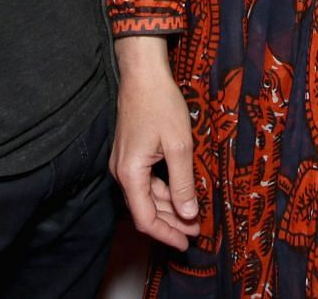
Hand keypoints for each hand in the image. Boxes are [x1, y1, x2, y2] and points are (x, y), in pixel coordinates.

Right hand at [111, 37, 200, 246]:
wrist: (143, 74)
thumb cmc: (160, 105)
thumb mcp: (179, 145)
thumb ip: (182, 182)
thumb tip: (187, 214)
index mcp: (130, 174)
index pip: (145, 218)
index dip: (166, 234)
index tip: (186, 243)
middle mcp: (122, 173)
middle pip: (145, 210)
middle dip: (171, 224)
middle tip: (195, 233)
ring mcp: (124, 164)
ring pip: (146, 197)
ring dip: (168, 209)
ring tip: (192, 218)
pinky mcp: (130, 155)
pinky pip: (145, 182)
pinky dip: (163, 192)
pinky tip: (180, 195)